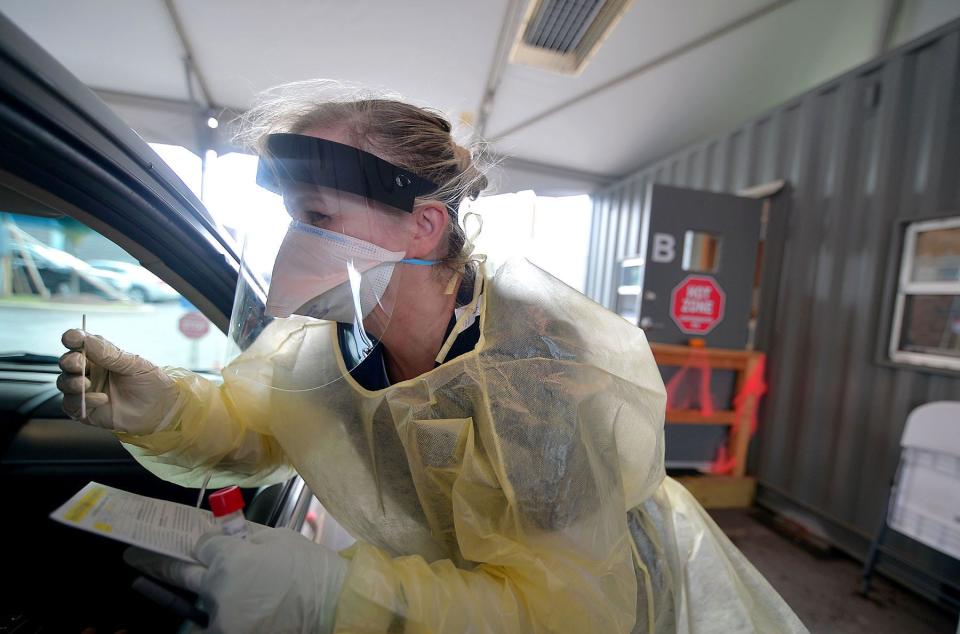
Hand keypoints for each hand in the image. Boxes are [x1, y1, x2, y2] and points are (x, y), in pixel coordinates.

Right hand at [58, 329, 180, 433]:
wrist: (161, 409)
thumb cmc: (150, 382)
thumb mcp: (134, 364)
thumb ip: (109, 354)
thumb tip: (85, 339)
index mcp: (100, 355)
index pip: (78, 343)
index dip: (72, 338)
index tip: (71, 338)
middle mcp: (90, 371)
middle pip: (67, 362)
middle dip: (69, 361)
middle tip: (79, 364)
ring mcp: (86, 390)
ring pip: (64, 382)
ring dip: (71, 382)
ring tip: (87, 383)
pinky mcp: (86, 409)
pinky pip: (72, 404)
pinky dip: (84, 400)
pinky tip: (102, 399)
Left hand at [124, 527, 346, 633]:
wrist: (334, 605)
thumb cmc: (309, 569)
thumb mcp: (277, 539)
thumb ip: (243, 533)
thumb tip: (220, 526)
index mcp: (230, 557)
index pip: (200, 545)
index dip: (201, 542)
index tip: (201, 542)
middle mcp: (217, 588)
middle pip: (180, 571)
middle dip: (156, 561)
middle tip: (134, 553)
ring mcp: (220, 618)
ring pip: (190, 602)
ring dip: (172, 589)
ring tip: (144, 576)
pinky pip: (204, 625)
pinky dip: (202, 619)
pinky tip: (200, 610)